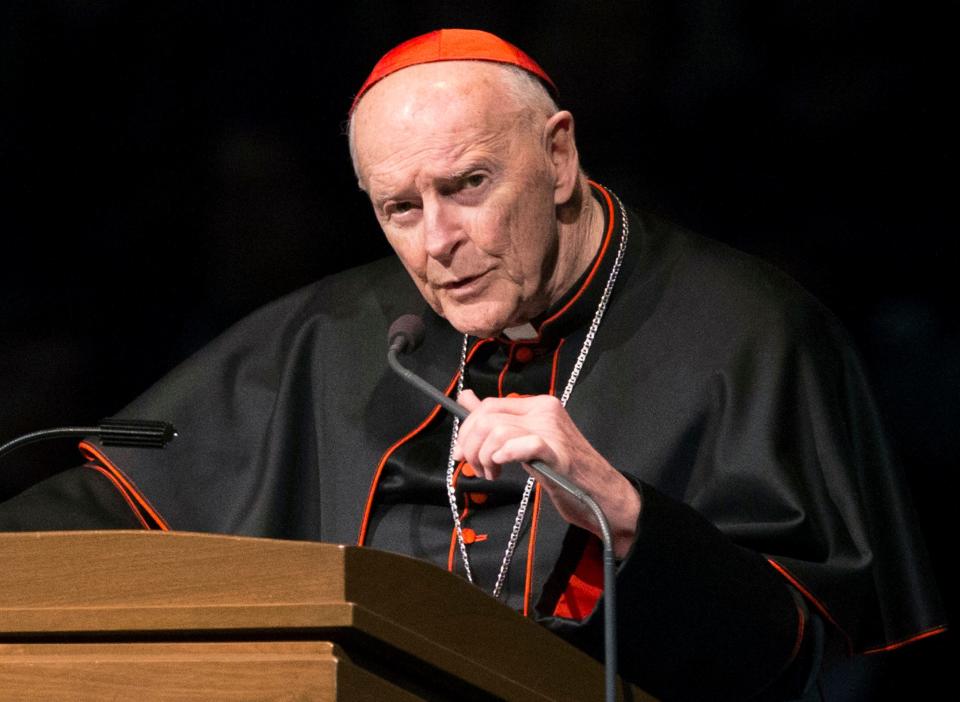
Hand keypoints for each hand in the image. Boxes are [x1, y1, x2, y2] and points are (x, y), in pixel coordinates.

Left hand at [452, 390, 641, 557]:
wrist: (600, 493)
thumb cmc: (563, 470)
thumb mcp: (525, 440)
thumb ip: (498, 419)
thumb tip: (466, 398)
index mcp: (538, 405)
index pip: (488, 405)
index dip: (467, 429)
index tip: (462, 452)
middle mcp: (545, 411)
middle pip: (488, 416)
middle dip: (470, 445)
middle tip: (474, 467)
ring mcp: (553, 430)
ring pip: (498, 431)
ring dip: (484, 457)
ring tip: (492, 473)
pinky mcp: (558, 453)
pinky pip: (523, 444)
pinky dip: (505, 455)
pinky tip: (503, 466)